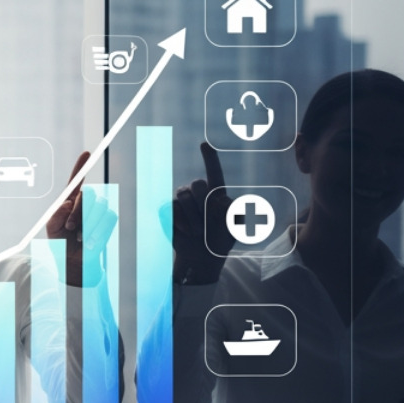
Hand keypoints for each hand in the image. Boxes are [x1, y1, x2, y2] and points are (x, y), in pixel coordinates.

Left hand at [47, 150, 116, 286]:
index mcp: (69, 203)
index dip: (81, 167)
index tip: (86, 153)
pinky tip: (89, 241)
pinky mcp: (108, 223)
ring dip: (87, 222)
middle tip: (70, 227)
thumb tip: (68, 203)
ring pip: (100, 205)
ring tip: (78, 236)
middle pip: (89, 194)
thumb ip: (56, 215)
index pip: (76, 182)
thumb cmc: (60, 246)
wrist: (73, 265)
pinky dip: (97, 230)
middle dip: (78, 211)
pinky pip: (108, 218)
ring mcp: (98, 214)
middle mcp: (85, 205)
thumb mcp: (51, 230)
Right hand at [171, 142, 230, 284]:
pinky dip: (181, 221)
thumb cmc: (220, 241)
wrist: (202, 257)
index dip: (209, 158)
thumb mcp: (235, 227)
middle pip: (197, 183)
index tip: (204, 145)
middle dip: (203, 201)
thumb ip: (234, 212)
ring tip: (199, 232)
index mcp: (216, 193)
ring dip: (193, 216)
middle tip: (208, 221)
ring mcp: (181, 202)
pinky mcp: (168, 211)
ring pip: (182, 195)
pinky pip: (171, 207)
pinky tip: (188, 232)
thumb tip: (222, 200)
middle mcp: (197, 194)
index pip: (214, 172)